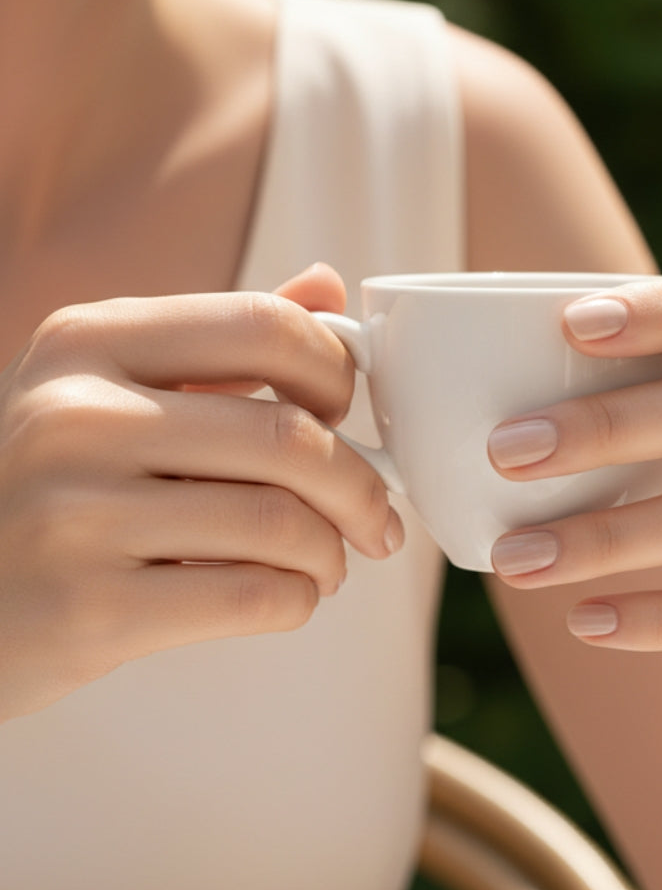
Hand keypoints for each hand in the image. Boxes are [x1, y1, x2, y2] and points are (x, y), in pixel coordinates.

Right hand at [0, 263, 401, 721]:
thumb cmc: (57, 485)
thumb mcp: (115, 388)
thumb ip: (224, 341)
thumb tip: (327, 283)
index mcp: (90, 341)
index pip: (265, 326)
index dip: (338, 372)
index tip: (352, 414)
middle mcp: (77, 414)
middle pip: (291, 436)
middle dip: (361, 487)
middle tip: (377, 520)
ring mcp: (75, 512)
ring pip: (282, 523)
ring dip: (331, 552)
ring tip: (326, 563)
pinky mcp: (89, 606)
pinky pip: (253, 595)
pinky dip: (298, 601)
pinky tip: (288, 597)